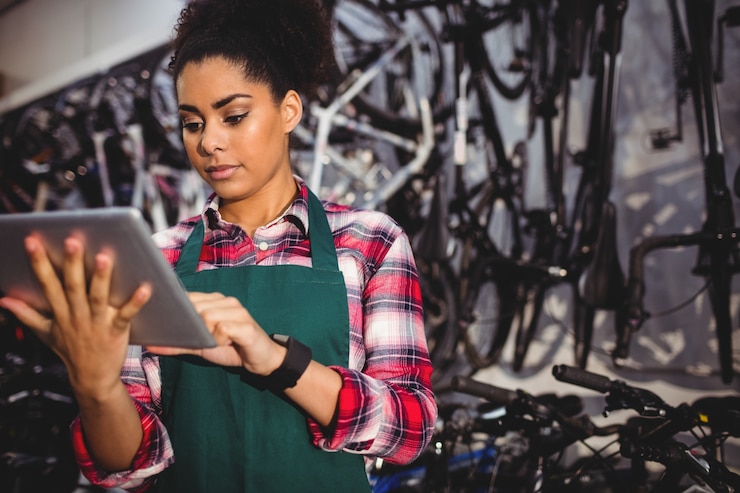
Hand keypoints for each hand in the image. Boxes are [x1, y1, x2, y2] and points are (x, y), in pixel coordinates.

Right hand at [0, 235, 150, 398]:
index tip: (32, 241)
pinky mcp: (117, 331)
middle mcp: (77, 316)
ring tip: (105, 257)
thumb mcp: (45, 333)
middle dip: (71, 264)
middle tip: (72, 241)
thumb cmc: (71, 351)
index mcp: (60, 313)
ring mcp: (97, 323)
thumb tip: (4, 299)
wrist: (92, 379)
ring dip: (101, 278)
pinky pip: (126, 314)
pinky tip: (145, 288)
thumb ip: (26, 314)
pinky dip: (135, 302)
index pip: (47, 284)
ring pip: (98, 298)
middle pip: (73, 287)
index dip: (39, 263)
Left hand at [146, 292, 285, 375]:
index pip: (190, 298)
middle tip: (201, 338)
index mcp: (217, 301)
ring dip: (208, 334)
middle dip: (192, 325)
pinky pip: (222, 329)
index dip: (177, 308)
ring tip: (219, 341)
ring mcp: (238, 312)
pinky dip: (220, 339)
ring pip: (208, 317)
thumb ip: (180, 344)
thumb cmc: (233, 348)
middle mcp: (228, 302)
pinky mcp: (246, 326)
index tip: (164, 316)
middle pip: (196, 307)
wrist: (262, 359)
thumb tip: (151, 345)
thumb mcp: (203, 347)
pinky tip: (228, 343)